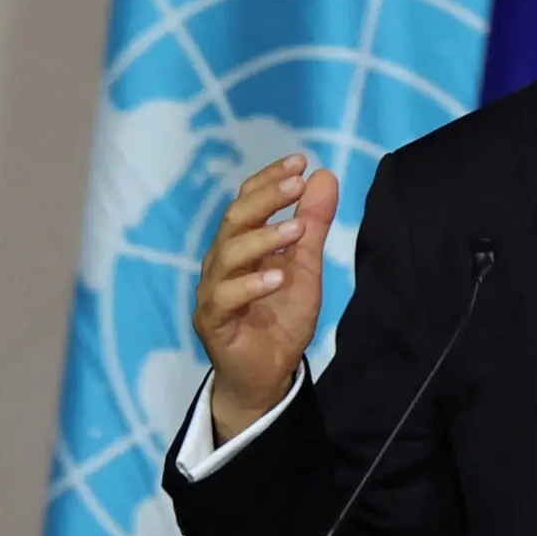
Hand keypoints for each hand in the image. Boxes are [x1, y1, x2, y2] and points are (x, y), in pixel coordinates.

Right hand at [192, 153, 338, 442]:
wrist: (267, 374)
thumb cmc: (280, 317)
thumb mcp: (305, 267)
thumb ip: (312, 224)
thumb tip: (324, 175)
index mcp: (240, 244)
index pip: (247, 201)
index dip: (269, 180)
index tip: (300, 161)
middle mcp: (221, 262)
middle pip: (235, 220)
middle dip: (266, 198)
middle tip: (297, 184)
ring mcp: (213, 292)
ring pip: (227, 254)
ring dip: (262, 238)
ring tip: (295, 229)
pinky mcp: (212, 322)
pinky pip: (223, 298)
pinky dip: (250, 285)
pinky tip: (276, 276)